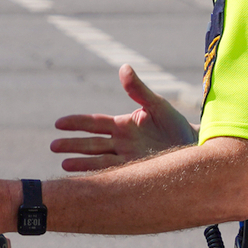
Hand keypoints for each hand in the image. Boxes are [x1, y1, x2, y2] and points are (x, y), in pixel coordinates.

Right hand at [50, 64, 197, 170]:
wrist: (193, 147)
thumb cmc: (175, 124)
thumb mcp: (157, 105)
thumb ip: (138, 89)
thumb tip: (124, 67)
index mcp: (123, 124)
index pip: (94, 124)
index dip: (76, 123)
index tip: (59, 124)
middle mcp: (121, 142)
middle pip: (91, 143)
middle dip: (72, 145)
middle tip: (53, 146)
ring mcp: (126, 158)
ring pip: (98, 160)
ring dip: (80, 163)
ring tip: (63, 165)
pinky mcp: (135, 172)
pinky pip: (113, 174)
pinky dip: (98, 176)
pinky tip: (86, 181)